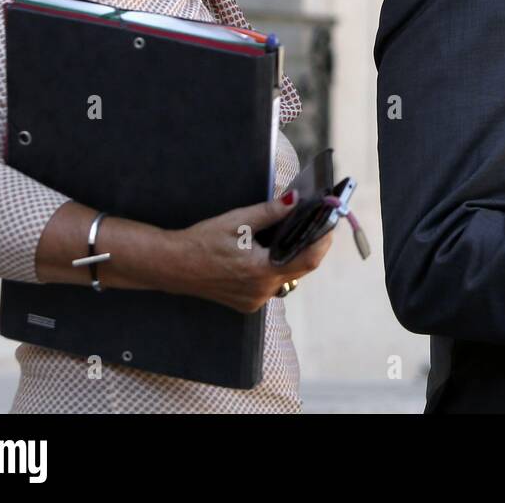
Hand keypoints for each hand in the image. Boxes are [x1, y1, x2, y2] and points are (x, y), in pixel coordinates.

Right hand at [167, 191, 334, 312]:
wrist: (173, 266)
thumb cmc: (203, 241)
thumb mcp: (237, 221)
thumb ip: (269, 212)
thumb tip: (295, 200)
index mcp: (261, 271)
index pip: (308, 260)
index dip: (323, 242)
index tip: (331, 225)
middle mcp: (261, 291)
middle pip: (300, 269)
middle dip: (310, 247)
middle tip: (316, 225)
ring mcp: (254, 300)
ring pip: (287, 277)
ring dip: (292, 258)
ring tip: (294, 235)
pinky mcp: (247, 303)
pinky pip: (272, 284)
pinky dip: (276, 268)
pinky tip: (271, 252)